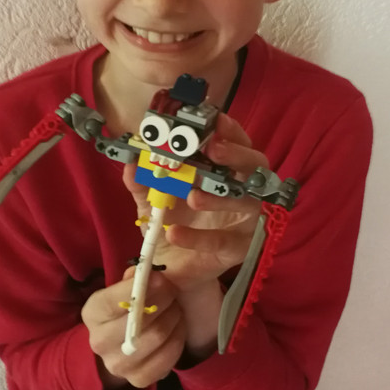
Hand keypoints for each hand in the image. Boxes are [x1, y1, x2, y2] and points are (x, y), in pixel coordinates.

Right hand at [81, 270, 185, 388]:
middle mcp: (99, 342)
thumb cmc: (127, 307)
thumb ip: (133, 277)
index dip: (140, 288)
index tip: (161, 278)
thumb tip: (142, 272)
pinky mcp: (137, 380)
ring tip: (176, 309)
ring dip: (173, 320)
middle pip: (139, 322)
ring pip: (156, 339)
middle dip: (162, 302)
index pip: (112, 301)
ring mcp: (117, 365)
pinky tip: (177, 329)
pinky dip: (177, 341)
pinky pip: (166, 361)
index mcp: (92, 313)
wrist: (124, 342)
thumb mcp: (125, 287)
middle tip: (173, 292)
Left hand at [123, 113, 268, 355]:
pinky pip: (226, 241)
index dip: (231, 131)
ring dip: (222, 196)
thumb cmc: (174, 223)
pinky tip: (175, 234)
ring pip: (250, 203)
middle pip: (257, 167)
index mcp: (228, 172)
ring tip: (193, 195)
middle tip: (213, 150)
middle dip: (237, 155)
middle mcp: (246, 192)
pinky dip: (200, 237)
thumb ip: (143, 183)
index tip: (216, 120)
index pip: (239, 144)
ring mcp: (249, 221)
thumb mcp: (152, 202)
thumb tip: (132, 163)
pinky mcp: (242, 250)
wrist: (174, 268)